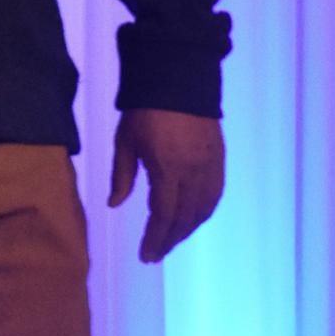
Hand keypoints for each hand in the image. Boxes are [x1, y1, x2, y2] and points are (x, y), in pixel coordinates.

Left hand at [108, 108, 224, 261]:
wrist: (178, 79)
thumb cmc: (145, 110)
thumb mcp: (125, 142)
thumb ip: (121, 176)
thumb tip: (115, 204)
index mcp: (168, 169)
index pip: (164, 215)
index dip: (156, 239)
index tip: (146, 256)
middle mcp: (194, 173)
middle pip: (185, 218)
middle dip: (170, 239)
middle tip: (156, 254)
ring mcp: (210, 167)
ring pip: (203, 210)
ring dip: (187, 229)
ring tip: (170, 240)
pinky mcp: (219, 160)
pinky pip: (215, 196)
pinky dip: (203, 213)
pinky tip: (193, 219)